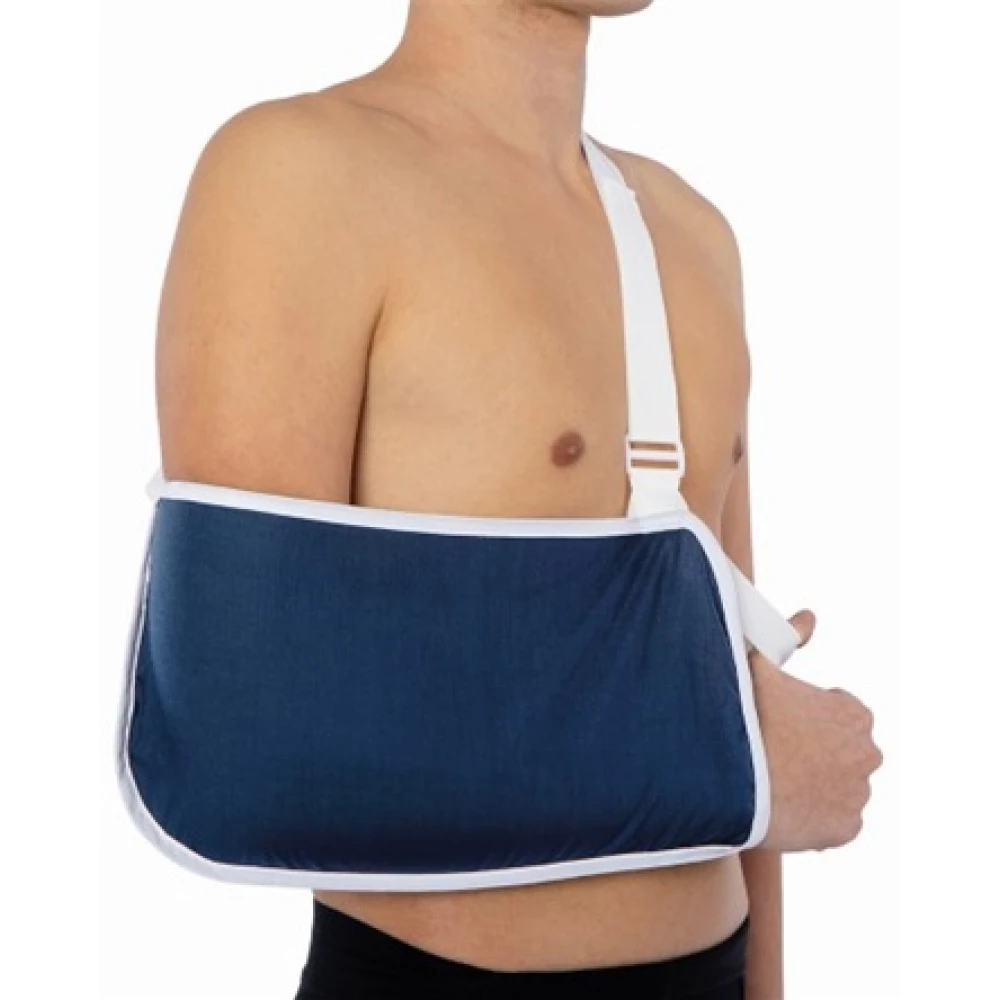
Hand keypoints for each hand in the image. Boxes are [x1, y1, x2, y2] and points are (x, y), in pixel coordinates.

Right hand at [753, 610, 882, 850]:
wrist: (731, 779)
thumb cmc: (744, 717)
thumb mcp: (758, 664)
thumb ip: (786, 636)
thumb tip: (809, 617)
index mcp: (855, 714)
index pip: (841, 713)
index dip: (807, 716)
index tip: (782, 722)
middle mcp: (868, 754)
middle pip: (842, 752)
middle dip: (818, 752)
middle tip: (776, 752)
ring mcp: (858, 795)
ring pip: (837, 788)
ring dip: (815, 786)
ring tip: (775, 782)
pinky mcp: (846, 830)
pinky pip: (833, 823)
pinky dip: (813, 817)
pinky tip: (783, 806)